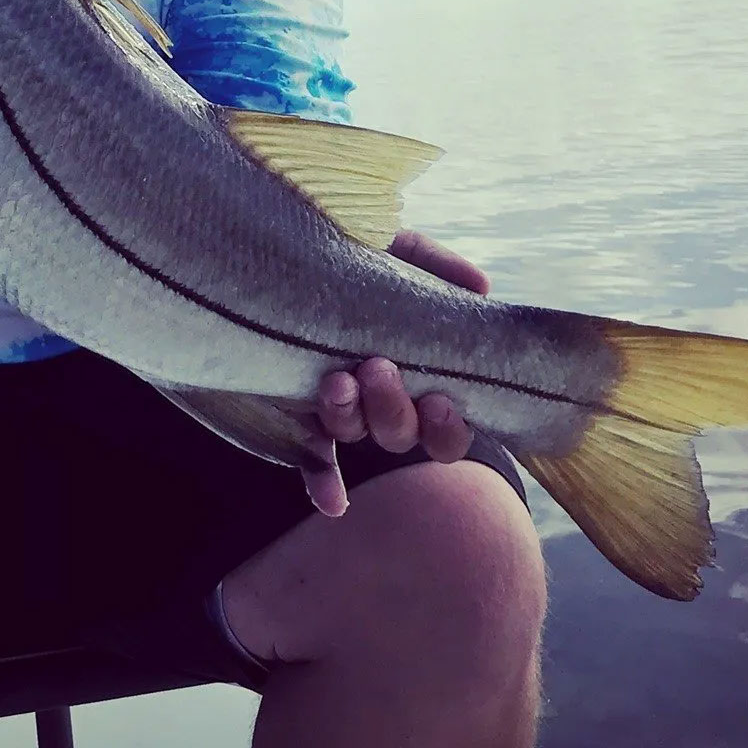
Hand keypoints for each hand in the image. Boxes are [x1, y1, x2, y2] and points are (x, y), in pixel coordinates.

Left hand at [299, 229, 490, 516]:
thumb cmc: (342, 252)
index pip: (444, 421)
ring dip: (352, 419)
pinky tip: (335, 503)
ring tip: (336, 382)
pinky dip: (324, 484)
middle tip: (377, 368)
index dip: (448, 425)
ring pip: (355, 434)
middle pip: (400, 433)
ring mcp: (334, 407)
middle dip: (394, 409)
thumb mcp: (388, 245)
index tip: (440, 399)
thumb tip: (479, 288)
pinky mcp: (291, 409)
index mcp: (410, 367)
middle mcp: (377, 397)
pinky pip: (310, 458)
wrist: (269, 251)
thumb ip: (432, 263)